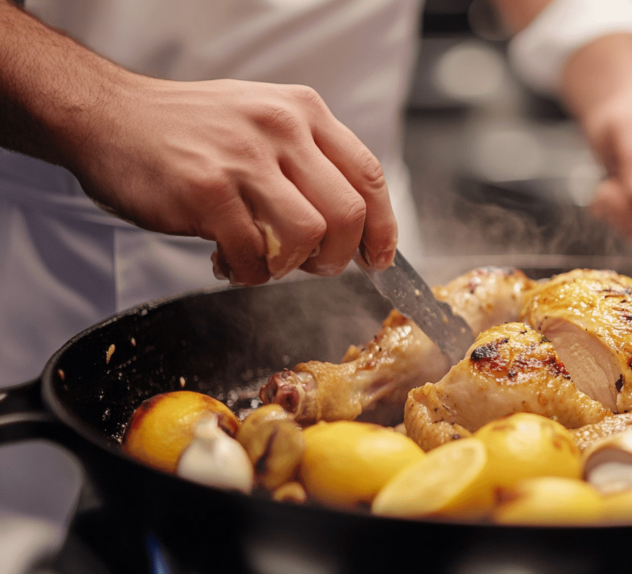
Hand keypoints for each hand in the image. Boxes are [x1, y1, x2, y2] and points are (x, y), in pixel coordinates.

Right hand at [76, 77, 397, 284]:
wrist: (109, 115)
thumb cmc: (189, 129)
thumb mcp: (263, 120)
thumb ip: (307, 160)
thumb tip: (352, 222)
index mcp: (303, 112)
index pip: (368, 176)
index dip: (382, 227)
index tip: (377, 258)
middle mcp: (281, 128)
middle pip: (348, 212)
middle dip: (339, 256)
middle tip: (316, 267)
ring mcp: (244, 158)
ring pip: (308, 235)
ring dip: (291, 266)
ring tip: (264, 263)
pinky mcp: (206, 190)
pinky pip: (251, 253)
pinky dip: (246, 273)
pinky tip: (227, 262)